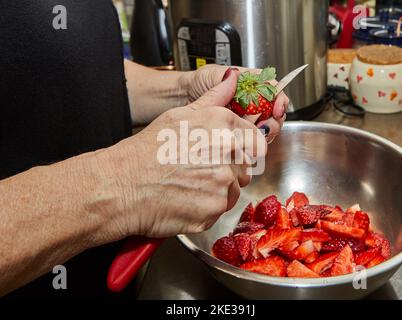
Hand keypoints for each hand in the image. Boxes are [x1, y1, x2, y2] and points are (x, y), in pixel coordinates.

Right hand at [94, 71, 266, 240]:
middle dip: (228, 170)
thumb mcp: (178, 115)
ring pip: (234, 190)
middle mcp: (227, 152)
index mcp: (222, 125)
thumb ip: (213, 98)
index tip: (228, 155)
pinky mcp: (215, 209)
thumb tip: (232, 79)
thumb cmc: (145, 151)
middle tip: (198, 171)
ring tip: (189, 186)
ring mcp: (223, 183)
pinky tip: (186, 200)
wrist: (121, 186)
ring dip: (218, 191)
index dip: (242, 150)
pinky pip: (220, 210)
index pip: (256, 141)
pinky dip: (207, 208)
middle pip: (244, 167)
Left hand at [183, 64, 289, 143]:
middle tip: (266, 126)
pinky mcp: (239, 130)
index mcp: (251, 84)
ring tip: (258, 134)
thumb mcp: (212, 75)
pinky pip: (253, 138)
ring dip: (266, 133)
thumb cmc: (199, 83)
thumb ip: (226, 76)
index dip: (280, 100)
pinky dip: (254, 142)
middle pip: (275, 112)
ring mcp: (247, 116)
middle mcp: (252, 100)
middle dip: (275, 121)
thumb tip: (235, 75)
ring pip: (267, 127)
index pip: (274, 91)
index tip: (277, 109)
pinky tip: (249, 142)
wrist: (184, 97)